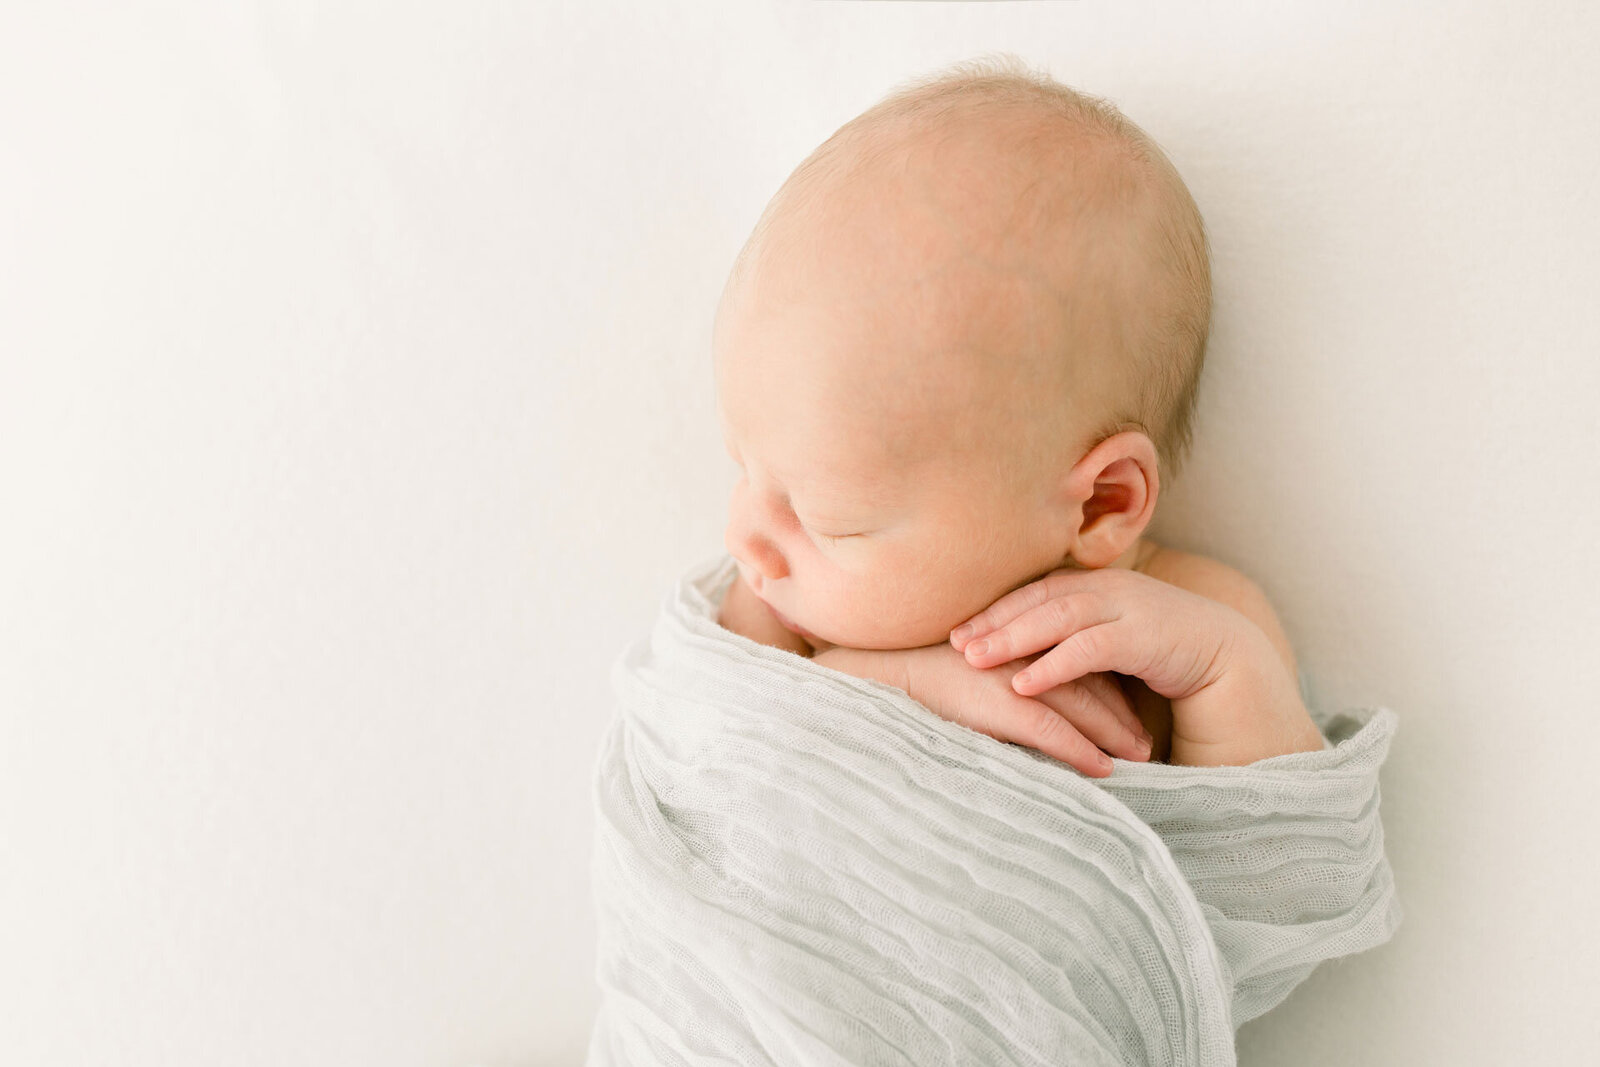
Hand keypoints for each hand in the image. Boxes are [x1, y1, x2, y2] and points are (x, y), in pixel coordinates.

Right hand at [814, 643, 1153, 777]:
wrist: (874, 676)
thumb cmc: (909, 678)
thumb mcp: (963, 671)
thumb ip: (995, 680)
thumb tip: (1018, 708)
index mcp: (1015, 640)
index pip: (1073, 662)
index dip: (1106, 688)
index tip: (1130, 712)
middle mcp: (1020, 653)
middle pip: (1088, 682)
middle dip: (1122, 713)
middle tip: (1146, 741)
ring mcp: (1012, 677)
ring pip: (1080, 707)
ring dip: (1113, 734)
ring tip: (1139, 757)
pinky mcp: (1000, 704)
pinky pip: (1052, 731)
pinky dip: (1082, 750)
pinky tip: (1105, 769)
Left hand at [949, 567, 1325, 766]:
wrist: (1228, 658)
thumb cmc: (1161, 652)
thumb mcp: (1112, 635)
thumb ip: (1076, 634)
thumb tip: (1026, 651)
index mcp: (1097, 584)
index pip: (1034, 591)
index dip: (994, 608)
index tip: (955, 628)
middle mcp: (1108, 589)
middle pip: (1038, 599)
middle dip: (993, 620)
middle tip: (952, 642)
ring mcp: (1127, 608)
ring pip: (1057, 618)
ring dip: (1012, 639)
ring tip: (974, 660)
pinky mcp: (1144, 636)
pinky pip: (1089, 650)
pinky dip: (1053, 665)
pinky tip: (1023, 684)